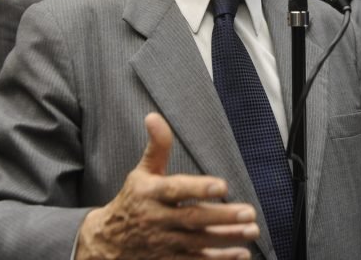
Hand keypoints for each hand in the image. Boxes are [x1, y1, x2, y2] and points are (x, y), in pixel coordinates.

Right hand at [76, 113, 258, 259]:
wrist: (108, 240)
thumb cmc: (134, 200)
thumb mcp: (142, 172)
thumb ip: (156, 146)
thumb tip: (153, 116)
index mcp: (150, 193)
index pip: (176, 190)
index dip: (199, 188)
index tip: (222, 185)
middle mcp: (156, 219)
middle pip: (192, 218)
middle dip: (222, 217)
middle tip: (249, 212)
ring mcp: (163, 243)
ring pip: (198, 242)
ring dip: (226, 238)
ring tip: (252, 231)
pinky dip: (218, 259)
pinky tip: (241, 254)